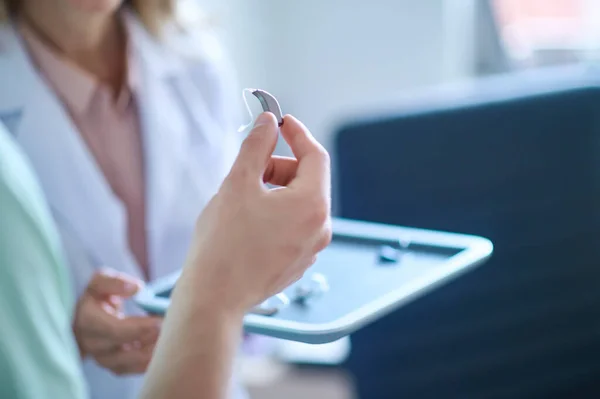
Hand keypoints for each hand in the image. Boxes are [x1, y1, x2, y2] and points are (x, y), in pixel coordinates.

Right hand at [73, 269, 161, 374]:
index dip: (137, 328)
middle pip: (121, 349)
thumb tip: (136, 288)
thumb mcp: (101, 281)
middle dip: (148, 341)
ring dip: (150, 354)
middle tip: (170, 330)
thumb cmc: (98, 295)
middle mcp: (92, 344)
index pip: (112, 329)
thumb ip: (115, 282)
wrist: (90, 315)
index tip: (159, 321)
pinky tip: (164, 351)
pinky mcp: (114, 366)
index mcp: (87, 321)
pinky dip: (149, 362)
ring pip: (127, 364)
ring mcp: (102, 358)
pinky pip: (132, 370)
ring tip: (169, 341)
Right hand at [140, 113, 331, 398]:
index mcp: (312, 204)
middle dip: (281, 166)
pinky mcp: (298, 262)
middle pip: (308, 180)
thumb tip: (268, 122)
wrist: (215, 297)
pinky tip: (249, 223)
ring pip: (300, 204)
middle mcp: (320, 227)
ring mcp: (312, 249)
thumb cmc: (224, 241)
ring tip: (245, 198)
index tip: (280, 122)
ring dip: (277, 190)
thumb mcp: (238, 182)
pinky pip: (295, 226)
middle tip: (251, 168)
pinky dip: (277, 214)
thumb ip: (257, 146)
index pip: (315, 156)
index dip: (297, 134)